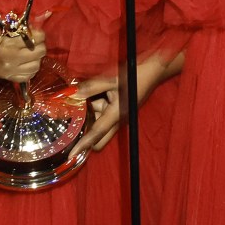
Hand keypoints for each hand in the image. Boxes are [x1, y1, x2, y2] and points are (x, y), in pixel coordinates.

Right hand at [0, 20, 47, 81]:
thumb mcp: (0, 24)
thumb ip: (20, 24)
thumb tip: (44, 15)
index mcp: (9, 46)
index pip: (36, 39)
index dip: (39, 33)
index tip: (36, 30)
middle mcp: (11, 61)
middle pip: (39, 53)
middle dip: (40, 44)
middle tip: (35, 40)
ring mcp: (8, 71)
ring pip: (35, 67)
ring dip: (36, 58)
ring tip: (31, 51)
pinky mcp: (4, 77)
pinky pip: (26, 78)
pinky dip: (30, 70)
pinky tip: (27, 63)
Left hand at [70, 51, 184, 158]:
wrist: (154, 70)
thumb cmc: (136, 75)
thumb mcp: (113, 79)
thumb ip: (92, 87)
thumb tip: (74, 94)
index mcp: (117, 115)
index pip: (97, 134)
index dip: (83, 145)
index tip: (71, 155)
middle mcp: (117, 118)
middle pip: (98, 135)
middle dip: (85, 130)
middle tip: (70, 119)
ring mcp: (117, 113)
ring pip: (98, 120)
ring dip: (88, 111)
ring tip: (76, 97)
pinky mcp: (118, 106)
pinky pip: (102, 110)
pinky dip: (94, 103)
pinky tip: (86, 91)